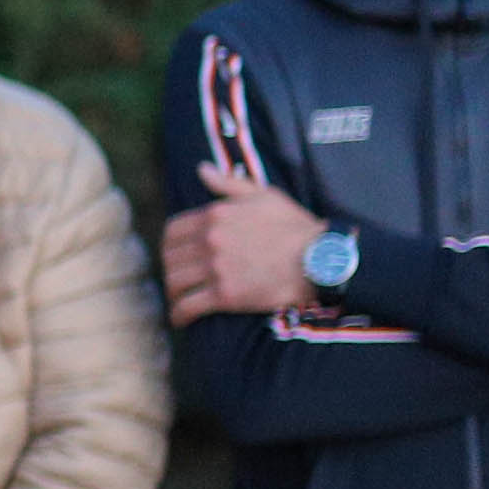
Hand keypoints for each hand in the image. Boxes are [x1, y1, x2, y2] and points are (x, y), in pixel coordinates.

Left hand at [163, 164, 327, 327]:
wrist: (318, 257)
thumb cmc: (294, 225)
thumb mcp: (263, 195)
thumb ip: (228, 183)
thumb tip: (202, 169)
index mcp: (215, 215)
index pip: (172, 231)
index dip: (170, 246)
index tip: (175, 256)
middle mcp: (210, 240)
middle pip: (170, 258)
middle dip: (170, 270)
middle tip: (178, 280)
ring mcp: (216, 268)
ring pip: (174, 282)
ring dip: (172, 293)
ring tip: (178, 299)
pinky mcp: (225, 295)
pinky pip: (188, 306)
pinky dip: (179, 315)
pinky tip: (181, 319)